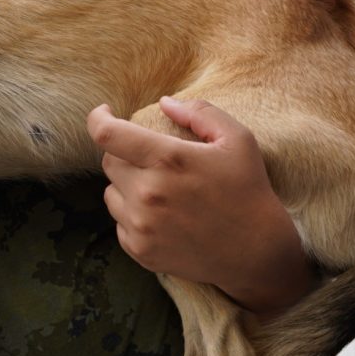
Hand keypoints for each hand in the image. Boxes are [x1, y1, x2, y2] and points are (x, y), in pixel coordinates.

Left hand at [86, 97, 312, 312]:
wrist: (256, 253)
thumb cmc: (248, 191)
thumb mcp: (237, 140)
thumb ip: (199, 113)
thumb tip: (164, 102)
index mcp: (168, 159)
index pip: (107, 134)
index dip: (98, 119)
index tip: (105, 114)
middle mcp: (148, 193)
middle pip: (109, 162)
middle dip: (125, 155)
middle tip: (153, 161)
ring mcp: (142, 225)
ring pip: (111, 193)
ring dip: (127, 186)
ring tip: (159, 190)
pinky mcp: (140, 250)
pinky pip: (119, 222)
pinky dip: (133, 215)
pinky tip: (161, 215)